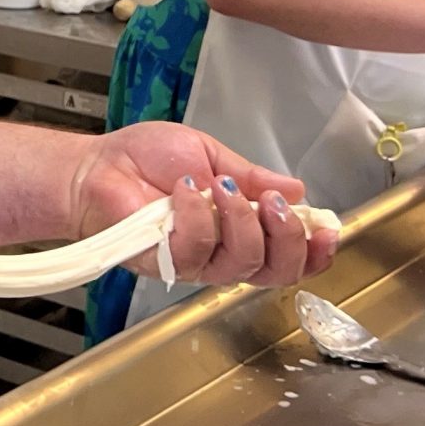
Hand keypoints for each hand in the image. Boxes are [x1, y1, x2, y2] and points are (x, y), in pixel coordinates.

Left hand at [74, 123, 337, 285]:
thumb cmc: (145, 159)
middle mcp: (224, 253)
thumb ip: (252, 176)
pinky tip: (184, 190)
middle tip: (271, 202)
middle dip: (287, 235)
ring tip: (218, 186)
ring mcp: (197, 262)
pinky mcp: (167, 263)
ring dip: (240, 219)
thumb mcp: (210, 155)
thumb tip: (297, 189)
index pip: (290, 256)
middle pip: (278, 270)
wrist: (97, 167)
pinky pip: (198, 248)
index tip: (327, 228)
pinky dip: (197, 215)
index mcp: (241, 229)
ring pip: (243, 261)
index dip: (314, 250)